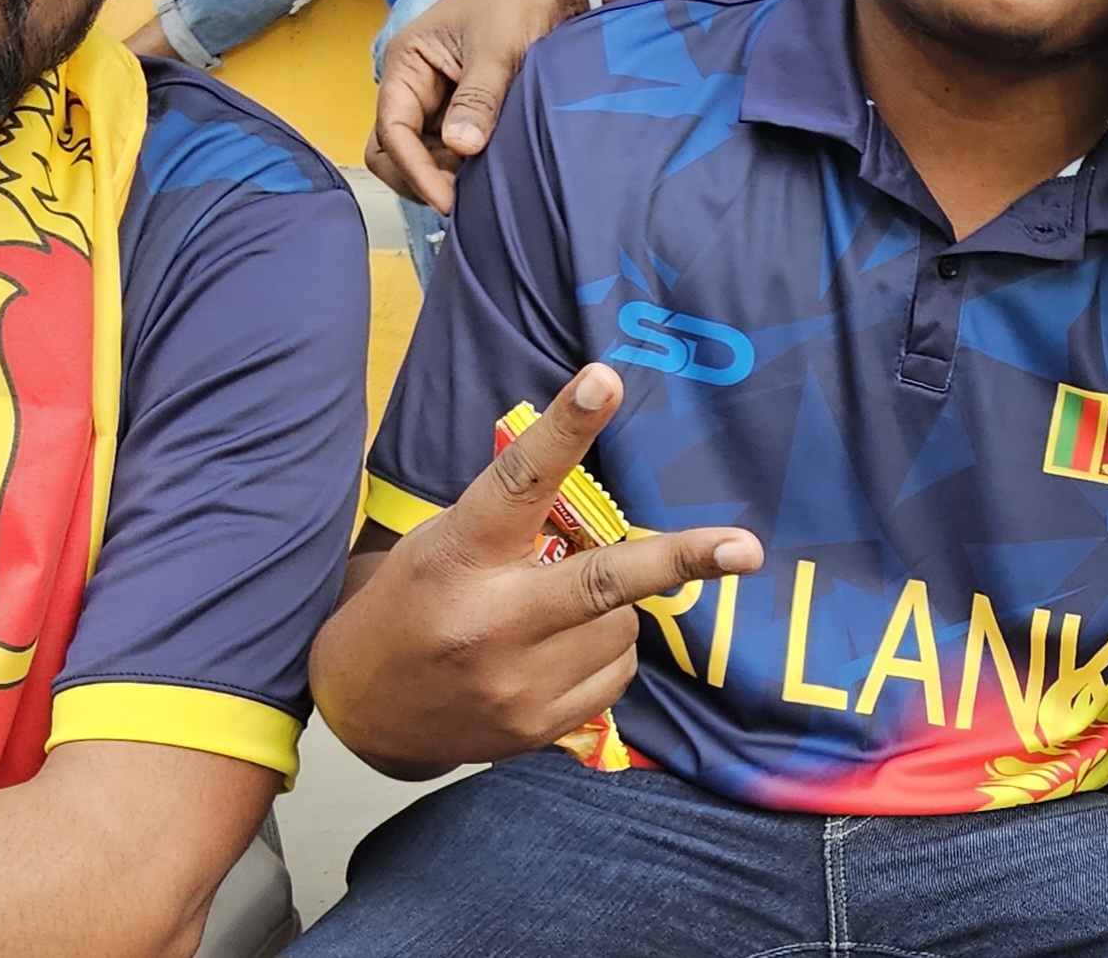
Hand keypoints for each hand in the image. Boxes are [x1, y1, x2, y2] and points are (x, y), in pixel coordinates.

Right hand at [309, 365, 760, 771]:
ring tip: (560, 612)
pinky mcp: (535, 728)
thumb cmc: (413, 601)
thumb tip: (601, 495)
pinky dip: (604, 655)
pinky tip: (557, 654)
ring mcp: (516, 682)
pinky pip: (615, 676)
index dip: (565, 427)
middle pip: (604, 581)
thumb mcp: (444, 541)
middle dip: (679, 561)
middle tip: (744, 548)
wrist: (363, 708)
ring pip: (622, 629)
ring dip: (614, 611)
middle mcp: (492, 619)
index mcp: (461, 552)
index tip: (604, 379)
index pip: (518, 479)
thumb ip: (513, 522)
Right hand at [367, 0, 584, 211]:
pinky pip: (451, 147)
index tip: (446, 199)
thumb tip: (461, 148)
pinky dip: (463, 164)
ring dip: (444, 173)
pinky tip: (490, 171)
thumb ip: (478, 99)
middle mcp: (414, 83)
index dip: (413, 169)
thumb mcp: (498, 49)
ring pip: (423, 153)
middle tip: (462, 198)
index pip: (392, 129)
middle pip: (393, 148)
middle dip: (420, 176)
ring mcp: (438, 98)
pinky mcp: (463, 108)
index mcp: (407, 61)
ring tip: (483, 183)